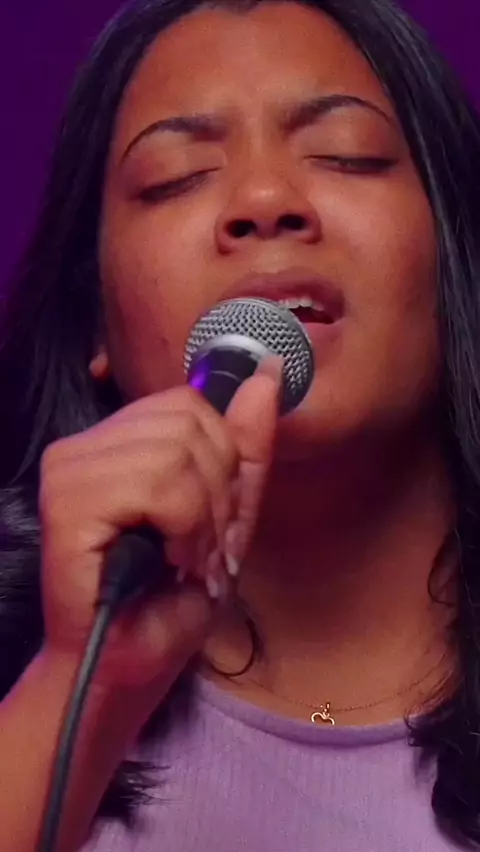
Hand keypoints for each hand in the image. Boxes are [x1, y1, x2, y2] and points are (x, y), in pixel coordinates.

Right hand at [39, 362, 280, 689]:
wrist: (127, 666)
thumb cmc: (170, 597)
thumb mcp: (228, 512)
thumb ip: (246, 445)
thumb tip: (269, 372)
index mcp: (116, 440)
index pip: (191, 403)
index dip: (222, 459)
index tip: (212, 519)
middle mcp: (84, 444)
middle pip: (190, 420)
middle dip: (218, 493)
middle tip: (199, 548)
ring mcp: (69, 468)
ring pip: (180, 451)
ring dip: (203, 520)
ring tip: (184, 560)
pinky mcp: (67, 503)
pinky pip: (160, 485)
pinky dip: (184, 530)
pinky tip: (166, 563)